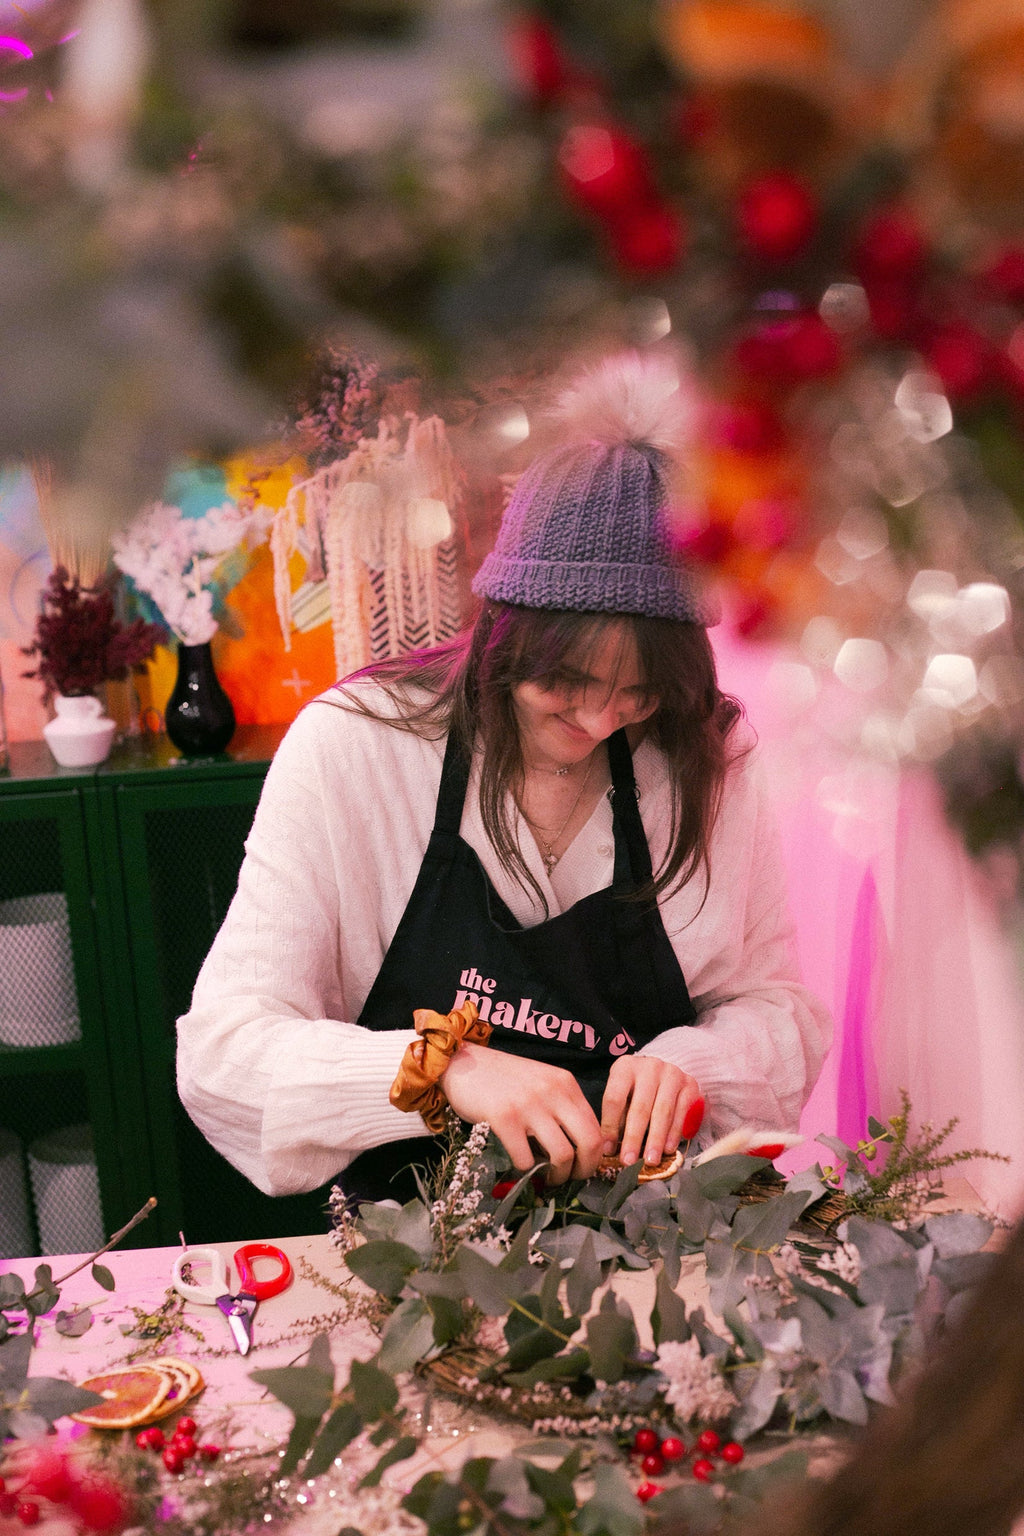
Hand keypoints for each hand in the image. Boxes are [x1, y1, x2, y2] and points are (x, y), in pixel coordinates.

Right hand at [441, 1043, 603, 1183]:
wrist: (463, 1062)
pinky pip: (526, 1158)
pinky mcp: (504, 1118)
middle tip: (569, 1179)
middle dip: (583, 1170)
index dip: (594, 1156)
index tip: (581, 1168)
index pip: (596, 1127)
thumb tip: (577, 1150)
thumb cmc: (503, 1078)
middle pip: (589, 1142)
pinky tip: (520, 1165)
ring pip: (562, 1155)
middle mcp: (553, 1092)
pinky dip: (525, 1170)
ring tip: (545, 1177)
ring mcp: (529, 1104)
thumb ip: (561, 1107)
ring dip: (556, 1176)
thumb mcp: (541, 1084)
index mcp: (566, 1084)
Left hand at [600, 1056, 702, 1168]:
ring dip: (656, 1139)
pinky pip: (683, 1112)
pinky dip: (675, 1133)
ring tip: (650, 1160)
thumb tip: (610, 1150)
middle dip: (634, 1138)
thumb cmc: (637, 1089)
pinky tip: (668, 1149)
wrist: (664, 1072)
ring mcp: (672, 1074)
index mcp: (625, 1067)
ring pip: (663, 1111)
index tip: (607, 1150)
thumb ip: (617, 1118)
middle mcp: (649, 1067)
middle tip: (629, 1161)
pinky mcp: (690, 1084)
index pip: (614, 1099)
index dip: (610, 1127)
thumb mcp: (622, 1094)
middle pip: (640, 1107)